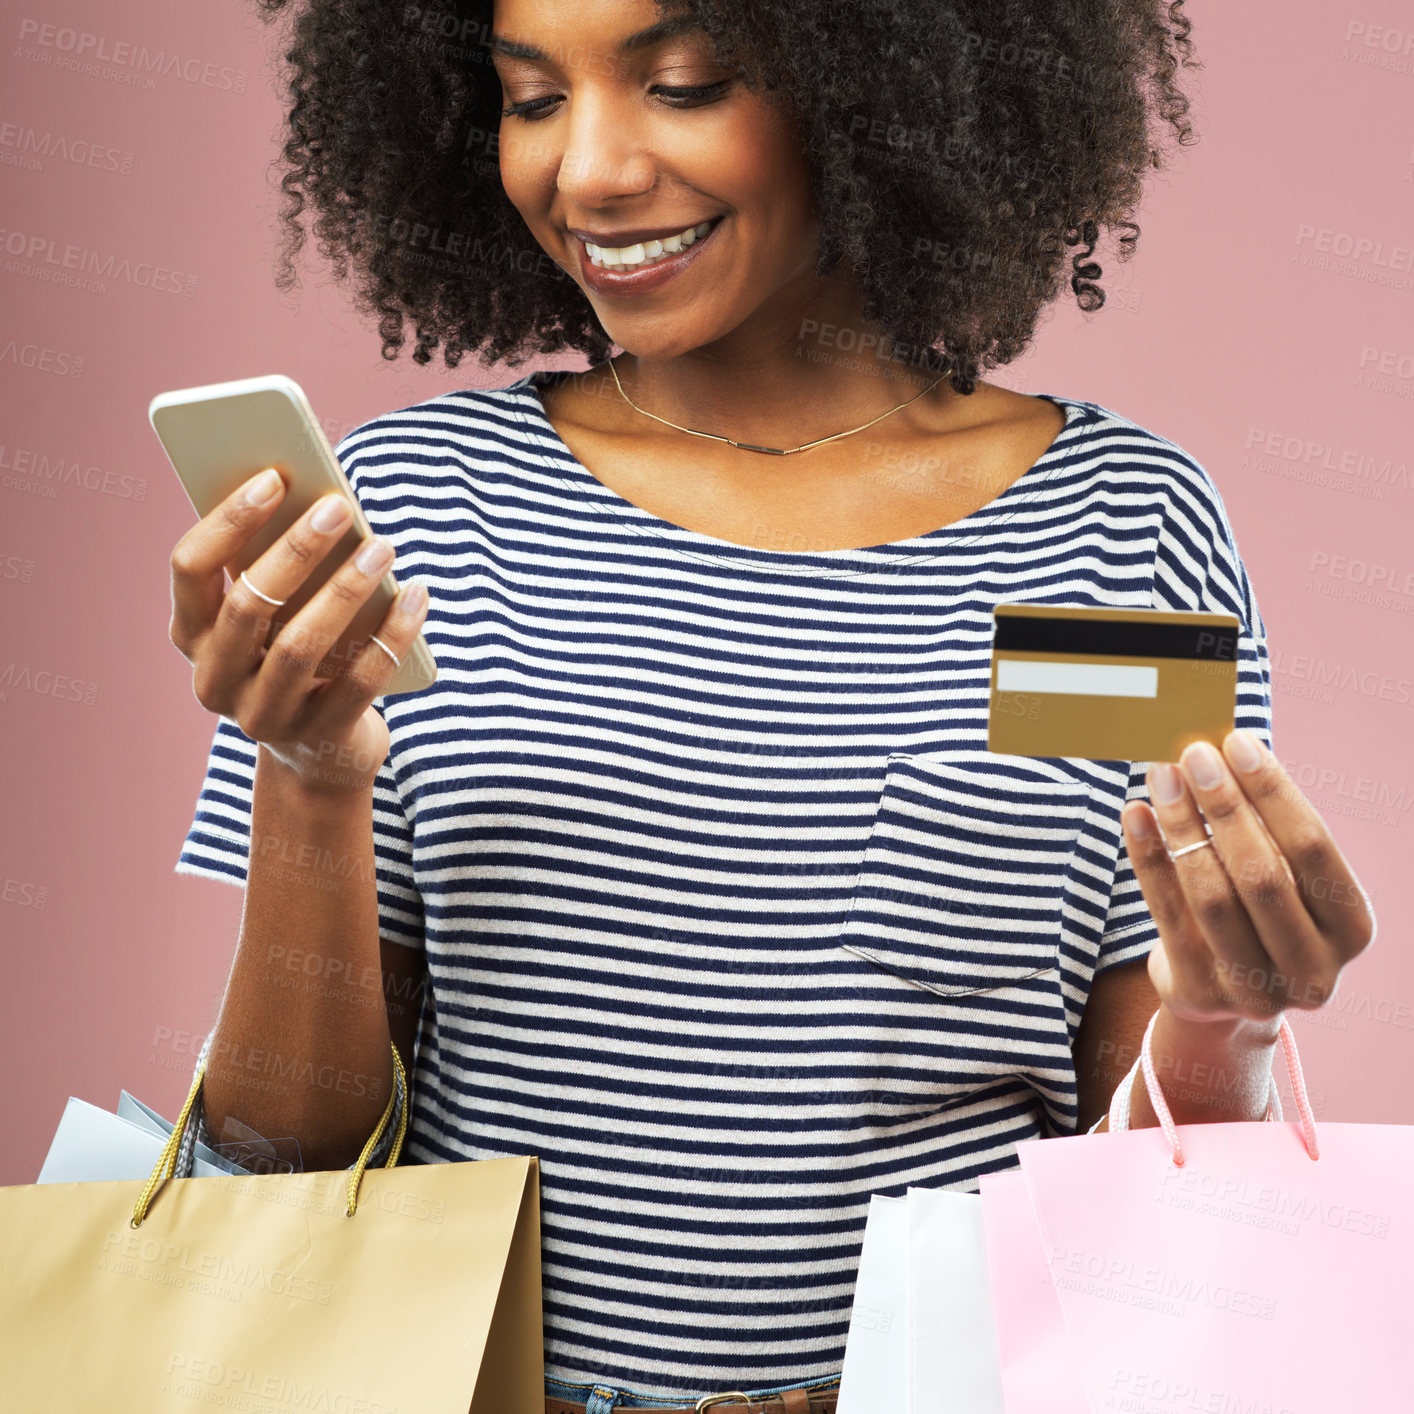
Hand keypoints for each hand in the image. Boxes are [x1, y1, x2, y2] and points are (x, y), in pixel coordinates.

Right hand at [169, 468, 429, 795]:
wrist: (321, 756)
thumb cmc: (297, 659)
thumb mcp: (276, 618)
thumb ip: (279, 570)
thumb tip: (321, 501)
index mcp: (192, 635)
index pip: (190, 568)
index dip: (229, 520)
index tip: (274, 477)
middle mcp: (216, 680)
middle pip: (249, 604)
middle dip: (296, 550)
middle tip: (340, 508)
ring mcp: (264, 716)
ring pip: (301, 645)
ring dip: (346, 589)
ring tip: (383, 547)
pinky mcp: (319, 738)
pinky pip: (361, 681)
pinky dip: (392, 634)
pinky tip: (417, 596)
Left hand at [1121, 730, 1375, 1032]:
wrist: (1222, 991)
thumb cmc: (1257, 912)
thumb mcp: (1279, 875)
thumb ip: (1262, 826)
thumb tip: (1221, 749)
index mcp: (1351, 928)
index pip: (1312, 847)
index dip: (1273, 792)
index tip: (1236, 742)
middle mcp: (1313, 969)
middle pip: (1263, 874)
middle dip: (1224, 806)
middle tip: (1192, 754)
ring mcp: (1257, 991)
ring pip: (1212, 896)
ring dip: (1182, 826)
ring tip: (1161, 776)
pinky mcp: (1201, 993)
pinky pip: (1166, 913)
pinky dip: (1148, 857)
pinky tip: (1135, 814)